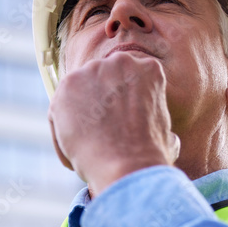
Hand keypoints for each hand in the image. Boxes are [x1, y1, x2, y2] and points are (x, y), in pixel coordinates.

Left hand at [47, 51, 179, 194]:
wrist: (127, 165)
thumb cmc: (150, 156)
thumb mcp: (166, 134)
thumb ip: (157, 123)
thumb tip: (168, 138)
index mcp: (148, 68)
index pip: (125, 82)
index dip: (120, 106)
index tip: (120, 127)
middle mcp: (119, 61)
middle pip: (100, 84)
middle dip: (97, 107)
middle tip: (100, 136)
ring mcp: (91, 71)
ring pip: (78, 97)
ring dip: (78, 121)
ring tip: (88, 148)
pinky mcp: (67, 86)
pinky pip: (58, 111)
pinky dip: (62, 134)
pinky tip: (75, 154)